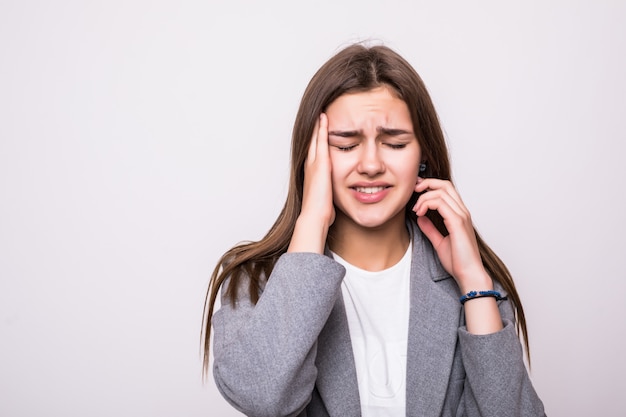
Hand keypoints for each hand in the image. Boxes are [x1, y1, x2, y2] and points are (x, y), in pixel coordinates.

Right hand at [288, 114, 334, 252]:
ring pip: (314, 139)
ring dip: (317, 125)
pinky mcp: (320, 163)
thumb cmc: (320, 212)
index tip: (319, 130)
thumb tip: (332, 203)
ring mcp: (313, 163)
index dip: (315, 140)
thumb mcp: (326, 200)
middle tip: (318, 115)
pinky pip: (320, 141)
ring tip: (321, 112)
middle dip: (314, 129)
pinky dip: (321, 129)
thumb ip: (329, 195)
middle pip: (311, 142)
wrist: (315, 216)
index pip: (314, 152)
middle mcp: (310, 166)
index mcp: (312, 173)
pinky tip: (324, 118)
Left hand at [412, 177, 490, 291]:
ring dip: (424, 197)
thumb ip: (430, 229)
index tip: (415, 191)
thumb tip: (420, 219)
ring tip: (416, 209)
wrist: (469, 274)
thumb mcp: (439, 242)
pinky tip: (420, 213)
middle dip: (426, 184)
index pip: (446, 189)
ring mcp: (461, 216)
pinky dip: (427, 204)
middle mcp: (462, 212)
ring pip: (441, 192)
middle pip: (445, 185)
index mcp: (459, 215)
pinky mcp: (457, 223)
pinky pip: (441, 204)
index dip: (430, 185)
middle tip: (413, 191)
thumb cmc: (459, 262)